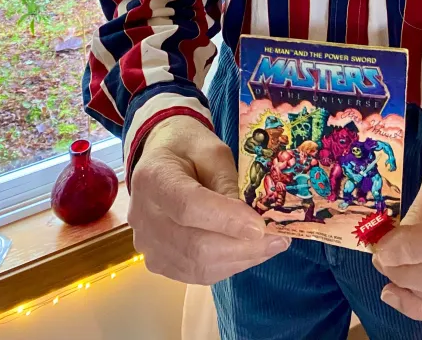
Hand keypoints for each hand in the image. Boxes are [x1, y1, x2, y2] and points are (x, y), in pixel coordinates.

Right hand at [128, 114, 289, 284]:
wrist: (160, 157)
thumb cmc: (189, 147)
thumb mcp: (213, 151)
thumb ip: (228, 184)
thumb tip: (252, 223)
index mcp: (154, 178)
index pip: (189, 207)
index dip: (227, 221)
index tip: (262, 227)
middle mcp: (144, 216)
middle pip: (195, 245)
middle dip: (243, 247)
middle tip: (278, 240)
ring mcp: (147, 244)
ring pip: (197, 266)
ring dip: (239, 260)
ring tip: (269, 246)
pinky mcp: (157, 261)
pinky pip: (195, 274)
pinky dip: (226, 266)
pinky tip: (247, 252)